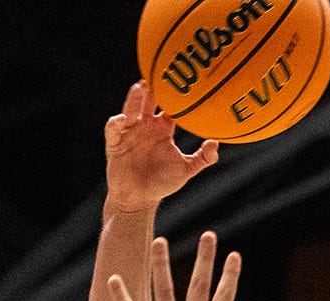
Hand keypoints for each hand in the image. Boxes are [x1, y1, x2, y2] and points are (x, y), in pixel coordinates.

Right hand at [105, 81, 217, 211]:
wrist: (139, 200)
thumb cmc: (162, 183)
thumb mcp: (186, 170)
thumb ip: (202, 158)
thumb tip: (216, 143)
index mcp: (162, 129)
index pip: (169, 105)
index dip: (174, 93)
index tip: (182, 79)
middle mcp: (145, 126)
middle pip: (148, 101)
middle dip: (153, 86)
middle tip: (159, 72)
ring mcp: (129, 133)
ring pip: (131, 110)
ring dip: (135, 98)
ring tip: (141, 87)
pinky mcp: (115, 144)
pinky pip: (113, 130)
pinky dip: (116, 123)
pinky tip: (122, 119)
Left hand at [110, 233, 252, 300]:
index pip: (225, 297)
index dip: (230, 275)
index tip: (234, 255)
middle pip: (199, 286)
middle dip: (205, 258)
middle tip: (208, 235)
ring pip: (164, 291)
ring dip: (162, 264)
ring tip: (160, 241)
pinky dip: (121, 297)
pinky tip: (113, 278)